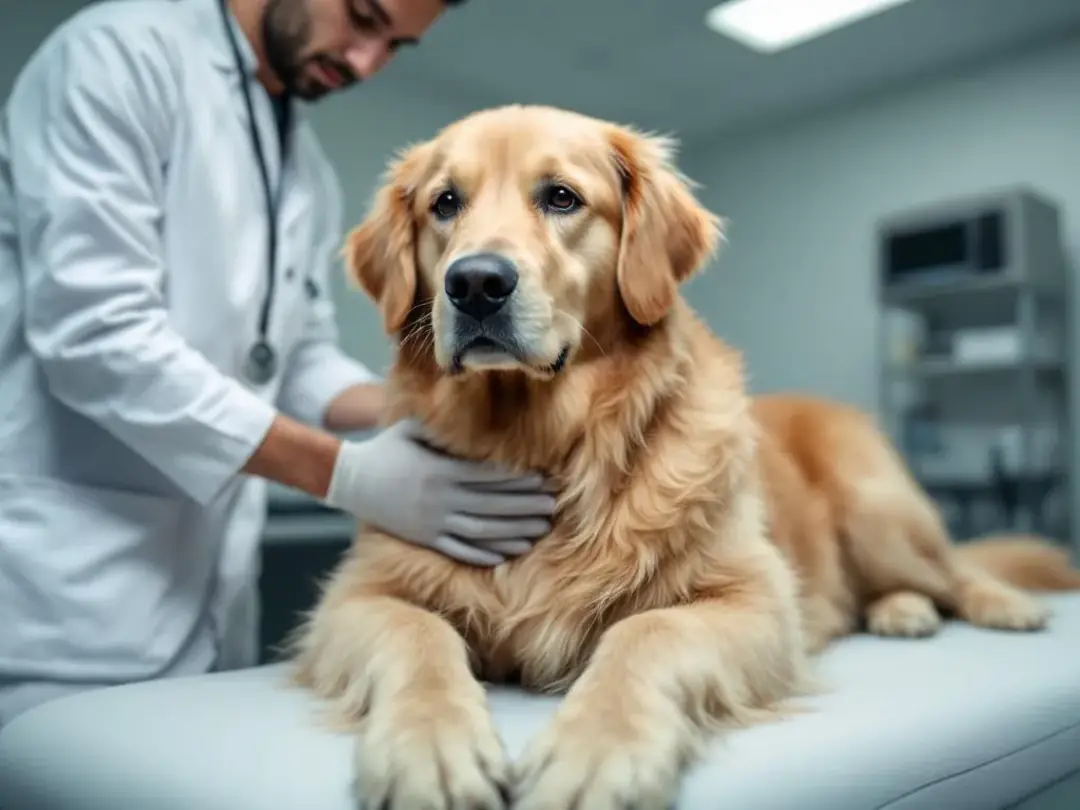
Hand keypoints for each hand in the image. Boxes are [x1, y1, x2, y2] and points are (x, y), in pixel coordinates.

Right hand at [324, 419, 554, 565]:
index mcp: (439, 470)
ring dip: (514, 531)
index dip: (519, 481)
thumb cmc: (387, 448)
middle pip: (492, 506)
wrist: (350, 481)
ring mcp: (432, 523)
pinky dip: (486, 553)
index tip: (544, 480)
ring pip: (481, 531)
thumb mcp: (411, 428)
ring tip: (540, 529)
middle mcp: (439, 499)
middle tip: (552, 506)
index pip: (488, 477)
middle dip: (525, 507)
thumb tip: (472, 398)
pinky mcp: (425, 539)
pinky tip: (509, 552)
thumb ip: (442, 423)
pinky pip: (460, 550)